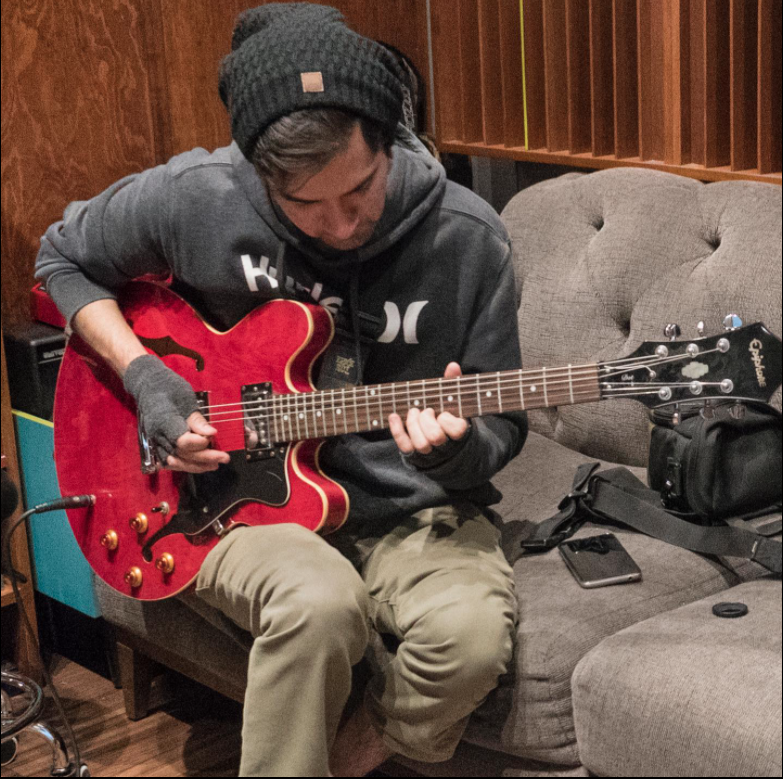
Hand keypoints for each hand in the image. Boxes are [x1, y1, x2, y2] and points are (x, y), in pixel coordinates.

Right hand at [123, 354, 229, 473]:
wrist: (148, 385)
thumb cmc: (169, 387)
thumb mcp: (185, 398)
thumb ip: (196, 420)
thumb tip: (211, 434)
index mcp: (163, 422)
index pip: (182, 441)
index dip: (200, 443)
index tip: (214, 436)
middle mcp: (156, 436)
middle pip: (181, 454)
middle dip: (204, 458)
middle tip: (224, 458)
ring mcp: (154, 442)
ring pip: (175, 462)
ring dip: (195, 466)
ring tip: (214, 465)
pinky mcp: (156, 445)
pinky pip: (169, 461)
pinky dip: (184, 465)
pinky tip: (198, 466)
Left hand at [389, 362, 469, 454]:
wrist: (446, 442)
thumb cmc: (450, 416)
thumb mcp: (454, 400)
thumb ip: (453, 384)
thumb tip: (452, 366)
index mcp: (459, 432)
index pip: (456, 429)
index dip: (447, 419)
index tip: (442, 412)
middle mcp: (445, 445)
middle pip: (435, 437)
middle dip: (427, 421)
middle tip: (425, 410)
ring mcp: (430, 452)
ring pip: (421, 445)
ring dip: (413, 425)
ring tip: (413, 412)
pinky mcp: (414, 454)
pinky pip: (404, 446)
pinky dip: (396, 430)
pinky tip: (393, 416)